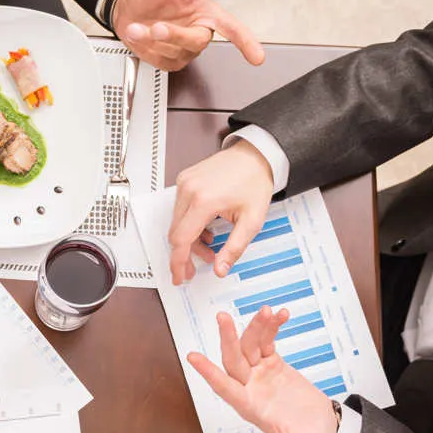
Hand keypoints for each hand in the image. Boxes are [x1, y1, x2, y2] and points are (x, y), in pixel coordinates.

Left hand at [113, 0, 263, 70]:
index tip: (257, 57)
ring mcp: (183, 49)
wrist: (123, 7)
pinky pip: (162, 61)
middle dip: (174, 35)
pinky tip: (139, 35)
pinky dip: (147, 48)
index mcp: (206, 13)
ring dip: (153, 40)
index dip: (246, 42)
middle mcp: (198, 32)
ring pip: (177, 52)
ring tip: (137, 26)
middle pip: (198, 42)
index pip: (232, 29)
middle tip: (155, 27)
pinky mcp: (168, 61)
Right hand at [168, 139, 274, 283]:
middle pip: (176, 234)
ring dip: (189, 239)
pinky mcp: (184, 180)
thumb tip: (220, 269)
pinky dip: (189, 223)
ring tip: (210, 245)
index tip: (179, 277)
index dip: (178, 263)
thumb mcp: (252, 221)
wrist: (255, 155)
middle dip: (186, 254)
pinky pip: (179, 209)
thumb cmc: (255, 182)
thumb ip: (234, 248)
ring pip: (176, 223)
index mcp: (203, 201)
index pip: (181, 240)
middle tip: (198, 267)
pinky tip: (205, 228)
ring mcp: (184, 183)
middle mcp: (188, 190)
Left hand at [187, 309, 338, 432]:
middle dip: (228, 339)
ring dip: (256, 327)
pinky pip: (268, 341)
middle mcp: (250, 388)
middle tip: (223, 318)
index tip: (192, 357)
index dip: (209, 373)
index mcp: (250, 407)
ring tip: (267, 311)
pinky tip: (280, 315)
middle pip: (233, 360)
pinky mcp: (273, 364)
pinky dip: (272, 327)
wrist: (324, 428)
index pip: (225, 388)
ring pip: (250, 345)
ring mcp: (260, 374)